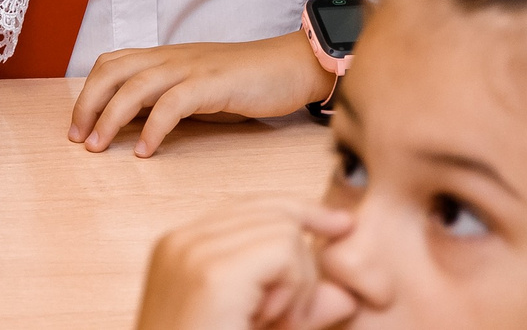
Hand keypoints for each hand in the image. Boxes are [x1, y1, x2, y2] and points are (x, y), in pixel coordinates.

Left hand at [72, 29, 332, 156]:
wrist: (292, 66)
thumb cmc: (245, 82)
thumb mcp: (196, 89)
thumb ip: (165, 100)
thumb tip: (132, 124)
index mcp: (164, 57)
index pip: (111, 64)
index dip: (88, 93)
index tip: (77, 127)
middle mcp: (170, 57)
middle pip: (112, 71)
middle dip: (88, 104)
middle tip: (78, 139)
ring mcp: (191, 68)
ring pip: (135, 87)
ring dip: (111, 118)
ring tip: (98, 147)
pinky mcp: (212, 84)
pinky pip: (173, 103)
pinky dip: (154, 128)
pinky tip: (146, 152)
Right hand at [135, 203, 357, 329]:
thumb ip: (299, 311)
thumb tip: (346, 295)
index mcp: (180, 249)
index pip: (251, 207)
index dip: (301, 211)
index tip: (341, 225)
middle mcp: (182, 241)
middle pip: (273, 211)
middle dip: (300, 263)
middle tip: (284, 319)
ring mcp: (193, 252)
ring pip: (285, 229)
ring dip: (297, 282)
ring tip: (271, 323)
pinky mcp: (214, 273)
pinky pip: (284, 252)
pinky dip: (293, 289)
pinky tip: (270, 320)